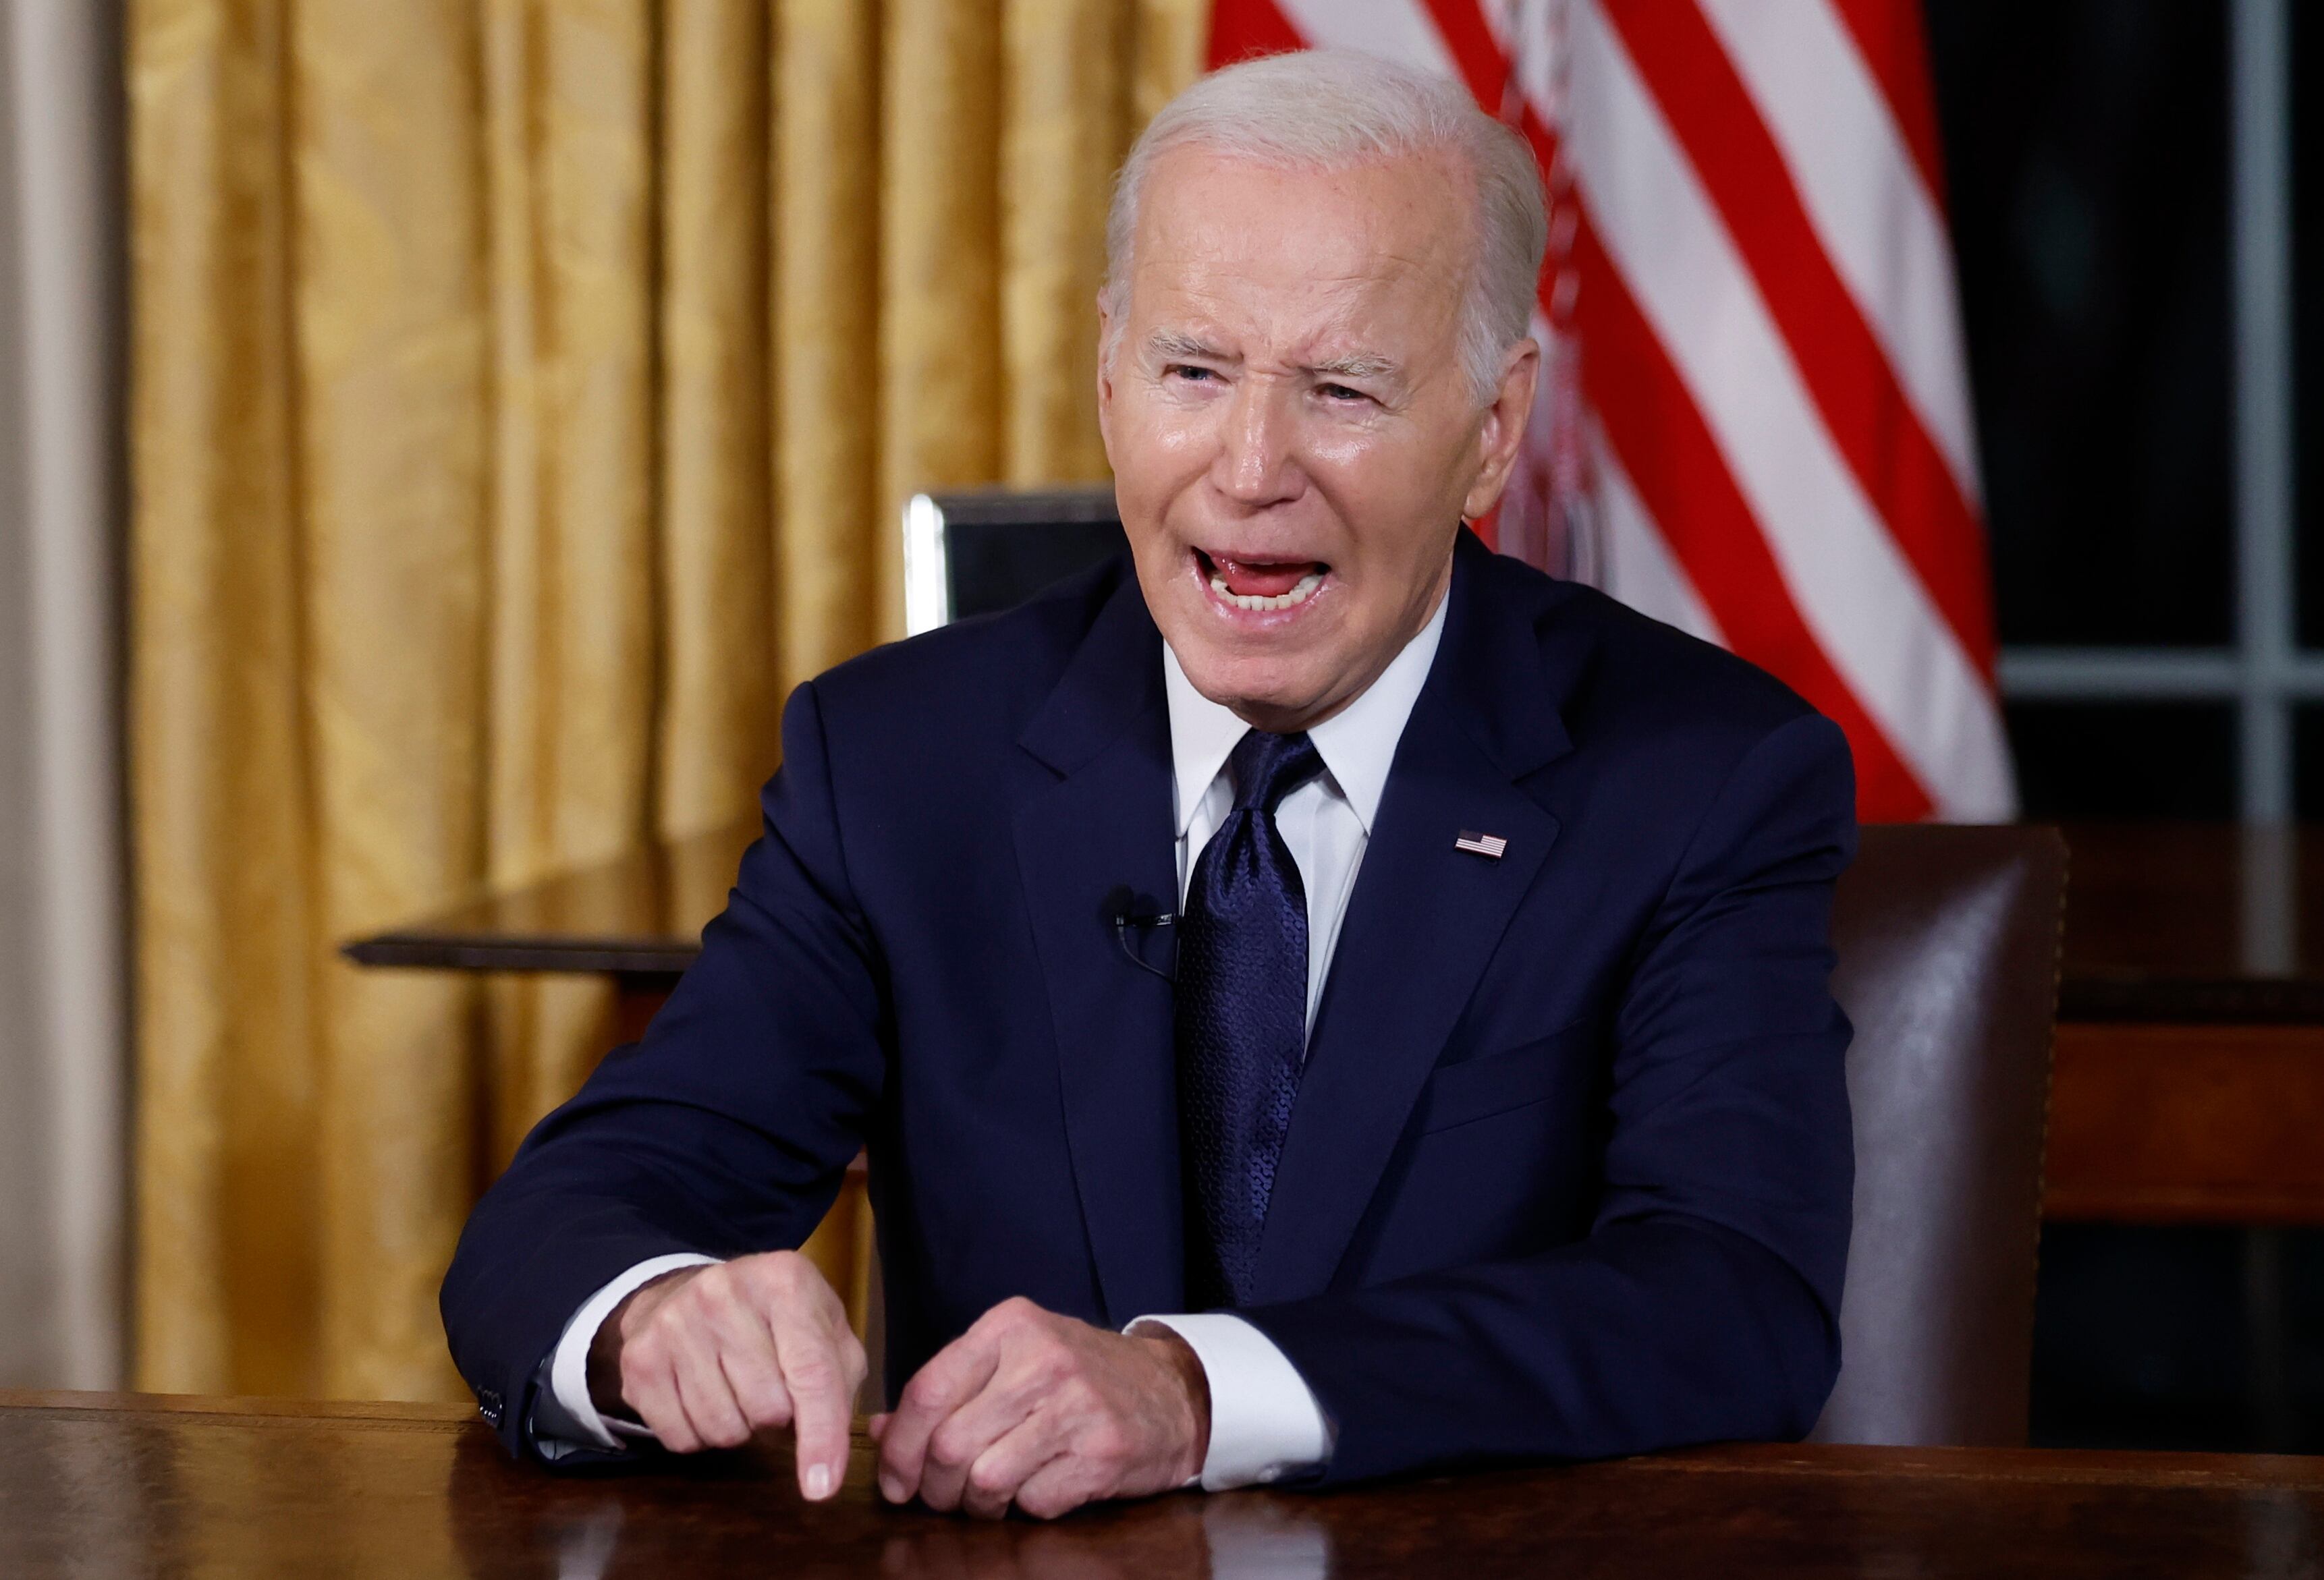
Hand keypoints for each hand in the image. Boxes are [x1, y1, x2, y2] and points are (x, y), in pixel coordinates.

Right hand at [588, 1251, 866, 1500]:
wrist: (691, 1291)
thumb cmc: (775, 1320)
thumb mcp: (824, 1330)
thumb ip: (838, 1387)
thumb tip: (822, 1473)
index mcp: (784, 1280)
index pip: (811, 1372)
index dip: (821, 1435)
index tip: (822, 1487)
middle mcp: (724, 1291)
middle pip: (767, 1407)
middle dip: (778, 1417)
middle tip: (771, 1387)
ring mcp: (674, 1322)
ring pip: (723, 1428)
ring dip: (739, 1427)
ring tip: (736, 1388)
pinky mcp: (639, 1358)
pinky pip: (680, 1439)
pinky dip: (700, 1435)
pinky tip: (703, 1395)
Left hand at [870, 1296, 1209, 1519]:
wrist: (1171, 1392)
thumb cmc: (1080, 1376)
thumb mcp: (1014, 1361)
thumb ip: (949, 1389)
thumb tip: (878, 1432)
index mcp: (1011, 1327)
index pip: (928, 1390)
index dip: (899, 1446)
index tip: (893, 1480)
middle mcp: (1043, 1359)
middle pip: (950, 1444)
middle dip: (933, 1487)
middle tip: (939, 1498)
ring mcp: (1077, 1406)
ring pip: (985, 1479)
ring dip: (974, 1505)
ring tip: (984, 1500)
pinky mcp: (1102, 1452)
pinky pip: (1032, 1501)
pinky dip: (1024, 1508)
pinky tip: (1036, 1489)